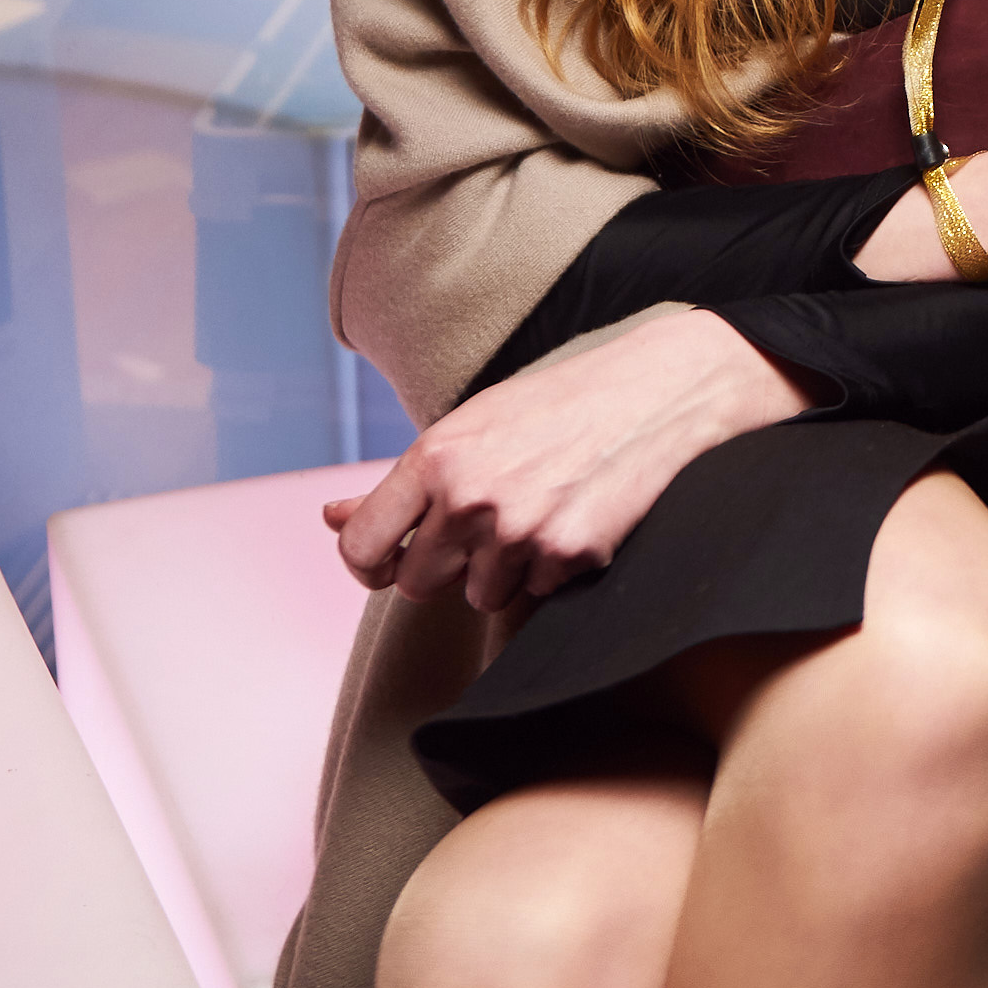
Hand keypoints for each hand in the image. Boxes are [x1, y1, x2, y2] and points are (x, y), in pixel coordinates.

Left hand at [323, 308, 811, 612]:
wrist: (657, 390)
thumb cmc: (556, 405)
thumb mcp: (470, 427)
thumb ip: (398, 483)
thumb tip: (330, 516)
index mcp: (436, 456)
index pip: (360, 548)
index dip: (368, 565)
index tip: (388, 561)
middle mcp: (471, 496)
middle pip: (418, 584)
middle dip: (447, 566)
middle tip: (486, 524)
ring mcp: (522, 529)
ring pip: (481, 597)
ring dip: (505, 570)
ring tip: (539, 512)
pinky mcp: (571, 553)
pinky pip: (538, 592)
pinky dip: (555, 568)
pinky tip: (576, 516)